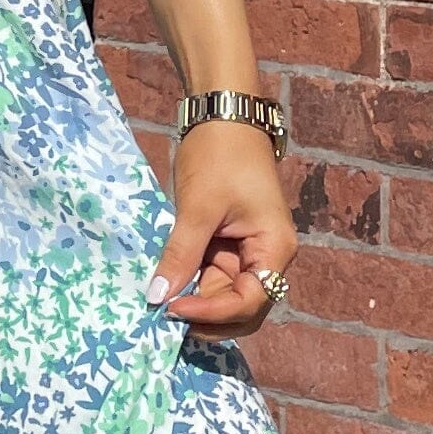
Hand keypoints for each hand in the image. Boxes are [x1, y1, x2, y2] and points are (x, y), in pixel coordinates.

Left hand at [147, 119, 297, 337]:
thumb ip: (181, 255)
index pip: (250, 302)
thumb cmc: (219, 156)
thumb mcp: (198, 207)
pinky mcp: (229, 245)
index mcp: (274, 249)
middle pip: (243, 309)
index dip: (212, 313)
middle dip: (207, 317)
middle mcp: (267, 257)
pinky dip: (192, 286)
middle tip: (164, 316)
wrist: (224, 116)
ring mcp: (248, 253)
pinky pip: (213, 277)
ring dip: (198, 304)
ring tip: (162, 304)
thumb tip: (158, 298)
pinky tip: (168, 288)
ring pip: (226, 297)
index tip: (171, 309)